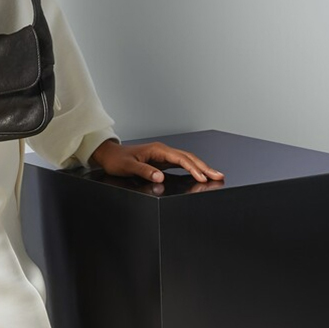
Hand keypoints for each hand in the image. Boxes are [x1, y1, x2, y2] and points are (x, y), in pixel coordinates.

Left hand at [90, 139, 224, 183]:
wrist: (109, 155)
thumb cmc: (117, 160)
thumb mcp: (128, 166)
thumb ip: (144, 171)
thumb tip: (160, 177)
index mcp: (157, 150)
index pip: (180, 158)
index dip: (193, 168)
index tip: (203, 177)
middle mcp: (162, 150)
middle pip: (188, 157)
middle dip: (204, 166)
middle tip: (219, 175)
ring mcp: (163, 155)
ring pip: (187, 159)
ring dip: (201, 166)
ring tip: (215, 174)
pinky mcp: (162, 161)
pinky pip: (181, 163)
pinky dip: (192, 168)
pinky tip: (199, 173)